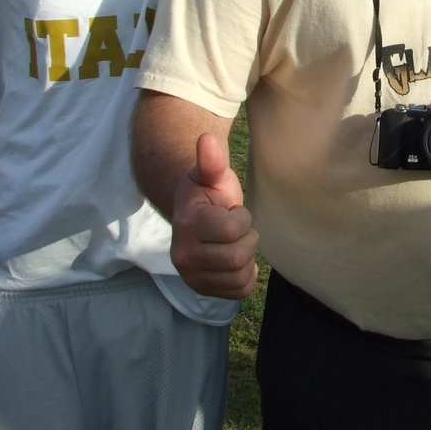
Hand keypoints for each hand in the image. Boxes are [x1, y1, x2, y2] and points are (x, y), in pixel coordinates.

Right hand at [169, 133, 259, 297]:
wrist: (193, 216)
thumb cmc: (209, 193)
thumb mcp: (212, 175)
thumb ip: (211, 161)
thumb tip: (207, 138)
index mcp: (187, 225)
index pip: (232, 231)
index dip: (242, 219)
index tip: (233, 210)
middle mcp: (183, 256)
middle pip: (238, 258)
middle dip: (247, 239)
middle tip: (237, 229)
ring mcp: (192, 276)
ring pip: (241, 277)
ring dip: (247, 258)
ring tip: (234, 243)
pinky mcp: (203, 290)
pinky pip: (240, 291)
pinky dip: (245, 276)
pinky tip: (235, 259)